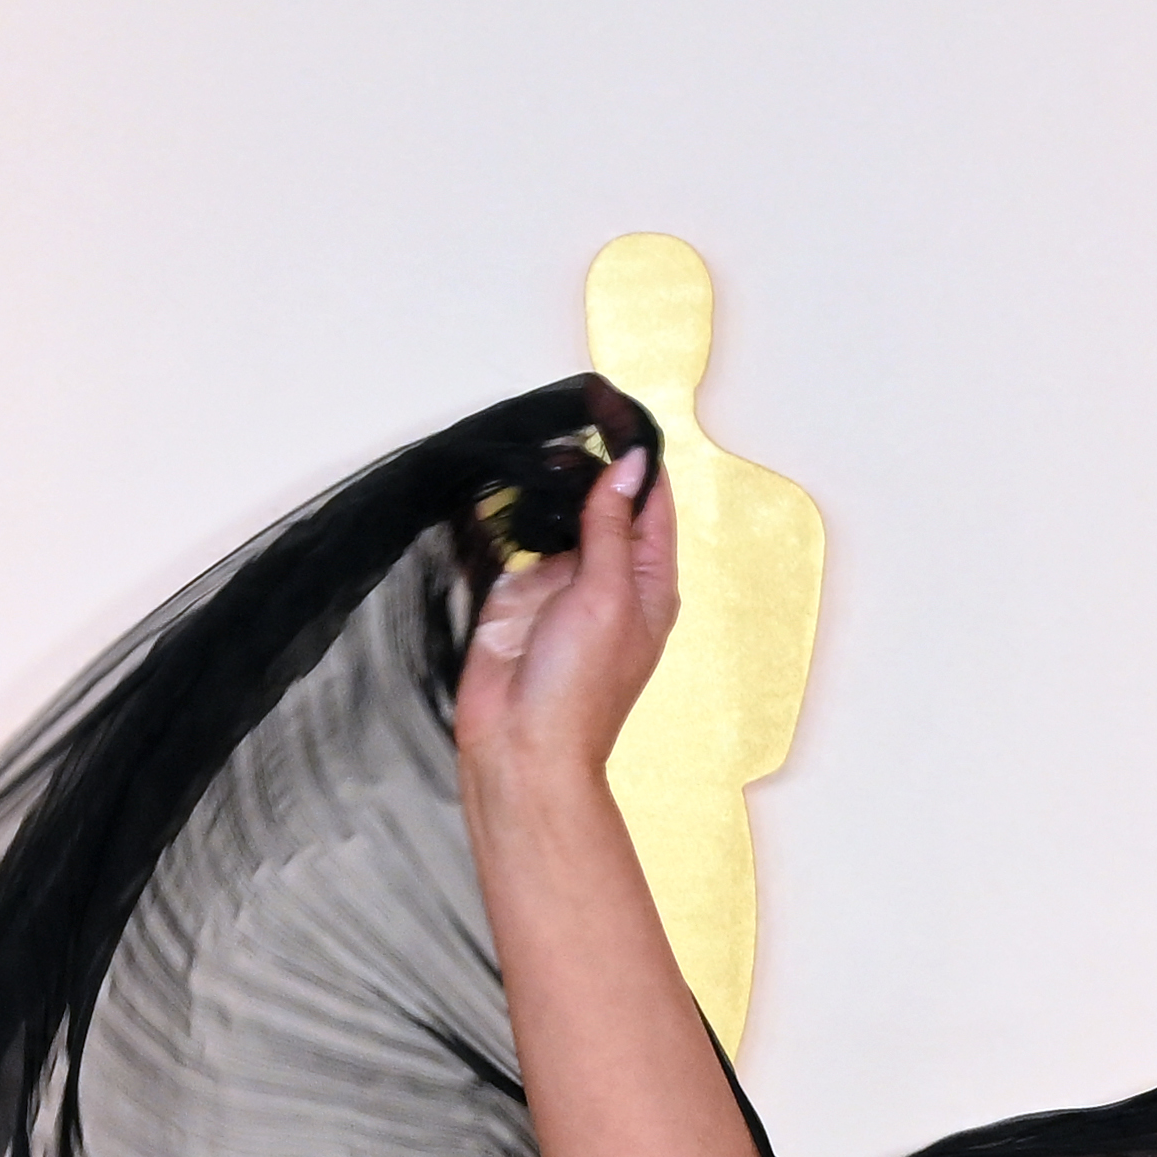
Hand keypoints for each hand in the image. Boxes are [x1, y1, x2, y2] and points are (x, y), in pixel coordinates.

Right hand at [456, 429, 683, 787]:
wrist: (521, 745)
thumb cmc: (579, 689)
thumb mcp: (607, 595)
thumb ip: (612, 528)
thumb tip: (629, 468)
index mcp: (650, 583)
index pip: (651, 504)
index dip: (638, 457)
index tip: (618, 412)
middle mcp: (609, 580)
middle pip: (605, 504)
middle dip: (588, 464)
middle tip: (568, 419)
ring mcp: (562, 585)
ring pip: (561, 517)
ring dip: (550, 486)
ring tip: (536, 447)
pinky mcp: (519, 594)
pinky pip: (518, 541)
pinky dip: (512, 513)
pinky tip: (505, 484)